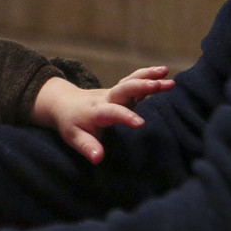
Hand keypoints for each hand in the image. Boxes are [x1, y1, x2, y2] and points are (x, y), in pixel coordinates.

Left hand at [32, 66, 172, 162]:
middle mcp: (107, 98)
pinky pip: (134, 79)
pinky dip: (148, 74)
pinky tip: (165, 72)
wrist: (65, 103)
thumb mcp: (74, 137)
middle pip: (122, 89)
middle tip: (157, 85)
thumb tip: (98, 158)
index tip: (140, 123)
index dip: (125, 116)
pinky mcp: (122, 90)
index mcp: (96, 111)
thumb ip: (87, 146)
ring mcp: (115, 92)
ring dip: (147, 76)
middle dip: (139, 86)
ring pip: (130, 81)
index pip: (111, 112)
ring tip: (166, 73)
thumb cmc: (71, 123)